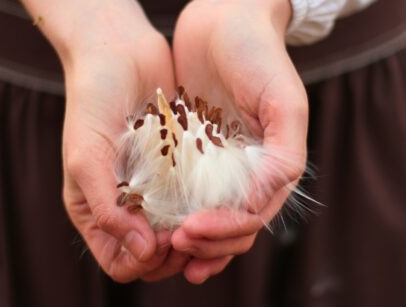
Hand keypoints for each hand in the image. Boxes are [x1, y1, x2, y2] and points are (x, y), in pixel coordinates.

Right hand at [59, 2, 189, 281]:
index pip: (122, 261)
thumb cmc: (92, 102)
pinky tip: (218, 199)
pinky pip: (198, 200)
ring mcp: (158, 187)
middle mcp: (131, 205)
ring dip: (196, 235)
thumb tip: (141, 252)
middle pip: (156, 255)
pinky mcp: (182, 167)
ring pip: (181, 232)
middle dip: (175, 254)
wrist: (120, 55)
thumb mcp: (87, 158)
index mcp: (100, 210)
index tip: (162, 239)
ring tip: (209, 219)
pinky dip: (207, 208)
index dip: (143, 262)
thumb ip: (107, 209)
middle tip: (191, 232)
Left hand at [171, 0, 307, 282]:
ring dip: (192, 239)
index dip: (225, 230)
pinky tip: (157, 223)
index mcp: (272, 166)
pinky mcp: (192, 150)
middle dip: (207, 241)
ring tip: (168, 250)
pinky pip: (184, 190)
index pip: (252, 216)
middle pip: (231, 224)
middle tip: (176, 244)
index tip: (191, 229)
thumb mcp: (283, 102)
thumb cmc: (258, 55)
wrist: (225, 19)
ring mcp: (219, 163)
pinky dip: (174, 211)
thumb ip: (284, 155)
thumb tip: (262, 203)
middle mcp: (247, 171)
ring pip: (208, 215)